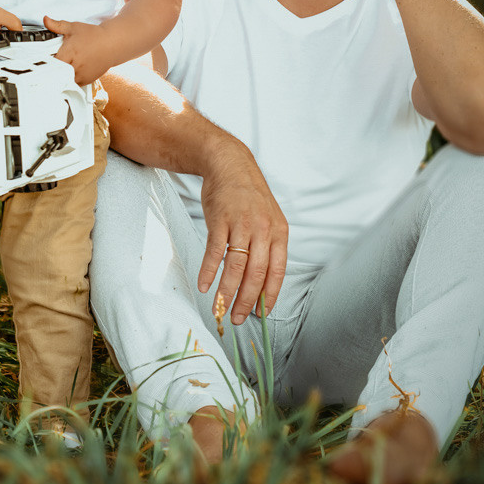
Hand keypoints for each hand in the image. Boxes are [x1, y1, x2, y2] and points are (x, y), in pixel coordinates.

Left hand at [44, 16, 116, 85]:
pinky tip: (71, 71)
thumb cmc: (93, 35)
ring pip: (65, 81)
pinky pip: (73, 84)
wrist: (112, 43)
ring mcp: (82, 75)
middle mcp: (76, 66)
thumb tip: (46, 20)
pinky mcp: (86, 81)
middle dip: (53, 70)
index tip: (42, 61)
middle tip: (51, 65)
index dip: (46, 63)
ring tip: (62, 68)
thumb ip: (57, 25)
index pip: (51, 64)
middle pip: (57, 75)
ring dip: (61, 76)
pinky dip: (70, 79)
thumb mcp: (73, 28)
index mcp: (70, 52)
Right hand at [198, 137, 287, 324]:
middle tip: (238, 318)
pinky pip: (215, 251)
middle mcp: (263, 230)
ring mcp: (241, 224)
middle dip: (248, 300)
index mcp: (279, 233)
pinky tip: (204, 285)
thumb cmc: (249, 197)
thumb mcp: (268, 219)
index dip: (269, 296)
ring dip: (227, 290)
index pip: (277, 272)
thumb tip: (263, 283)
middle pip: (256, 273)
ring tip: (220, 307)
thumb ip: (268, 248)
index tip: (261, 314)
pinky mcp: (220, 219)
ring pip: (236, 265)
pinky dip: (208, 270)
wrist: (230, 164)